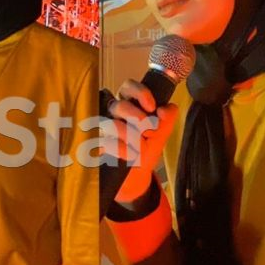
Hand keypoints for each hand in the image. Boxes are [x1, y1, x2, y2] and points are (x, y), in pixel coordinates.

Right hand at [102, 79, 178, 203]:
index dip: (139, 93)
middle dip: (136, 117)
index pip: (128, 87)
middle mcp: (114, 114)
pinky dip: (121, 150)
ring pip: (111, 124)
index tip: (151, 107)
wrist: (136, 177)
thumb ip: (167, 119)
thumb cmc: (146, 151)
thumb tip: (165, 107)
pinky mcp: (96, 144)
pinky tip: (128, 156)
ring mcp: (103, 129)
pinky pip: (106, 142)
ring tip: (138, 148)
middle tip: (147, 130)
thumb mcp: (161, 135)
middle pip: (119, 105)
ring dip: (130, 138)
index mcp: (129, 105)